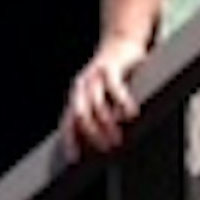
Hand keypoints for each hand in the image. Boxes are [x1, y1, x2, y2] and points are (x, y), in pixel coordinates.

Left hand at [63, 39, 143, 156]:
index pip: (68, 122)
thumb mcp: (102, 94)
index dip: (69, 141)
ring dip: (106, 124)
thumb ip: (100, 112)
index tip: (74, 160)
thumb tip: (105, 141)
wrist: (121, 39)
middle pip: (80, 116)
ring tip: (118, 138)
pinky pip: (115, 89)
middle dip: (92, 135)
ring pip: (96, 105)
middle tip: (106, 149)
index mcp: (77, 96)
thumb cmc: (114, 73)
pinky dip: (122, 104)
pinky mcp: (110, 68)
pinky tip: (131, 115)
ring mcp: (94, 76)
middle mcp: (82, 86)